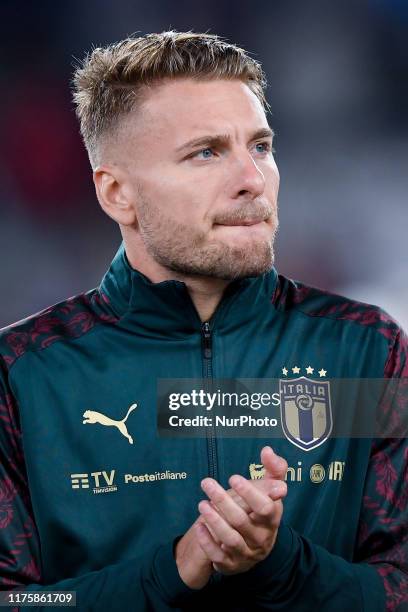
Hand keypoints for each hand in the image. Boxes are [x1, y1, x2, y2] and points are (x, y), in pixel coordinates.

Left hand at [196, 446, 286, 573]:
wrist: (255, 544)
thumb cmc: (261, 509)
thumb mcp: (270, 489)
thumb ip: (273, 468)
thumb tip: (268, 451)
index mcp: (272, 518)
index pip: (265, 508)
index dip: (250, 493)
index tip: (233, 478)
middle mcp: (262, 538)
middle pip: (242, 521)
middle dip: (223, 501)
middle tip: (207, 483)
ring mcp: (247, 553)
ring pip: (230, 539)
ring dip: (214, 521)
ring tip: (202, 504)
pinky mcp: (232, 565)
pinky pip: (218, 556)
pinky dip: (207, 542)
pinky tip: (199, 526)